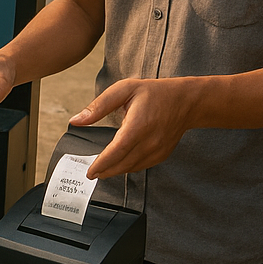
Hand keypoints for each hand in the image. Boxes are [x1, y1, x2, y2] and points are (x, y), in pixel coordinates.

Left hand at [71, 77, 197, 176]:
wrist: (185, 101)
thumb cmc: (155, 93)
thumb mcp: (123, 90)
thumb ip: (98, 106)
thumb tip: (77, 120)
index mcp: (139, 124)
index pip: (118, 150)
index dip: (103, 163)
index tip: (90, 171)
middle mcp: (150, 141)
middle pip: (124, 163)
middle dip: (105, 171)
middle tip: (91, 173)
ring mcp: (158, 150)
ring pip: (132, 167)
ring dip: (115, 171)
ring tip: (101, 170)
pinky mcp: (162, 155)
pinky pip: (142, 166)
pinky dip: (128, 167)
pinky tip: (118, 164)